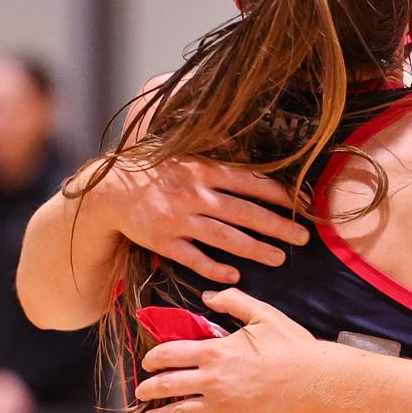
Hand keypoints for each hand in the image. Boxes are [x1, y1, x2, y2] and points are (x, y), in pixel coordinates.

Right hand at [90, 156, 311, 282]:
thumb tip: (241, 137)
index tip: (303, 204)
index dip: (281, 194)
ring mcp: (179, 220)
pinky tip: (235, 274)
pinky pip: (194, 258)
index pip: (251, 182)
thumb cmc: (152, 168)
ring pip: (226, 238)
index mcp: (203, 168)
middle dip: (278, 226)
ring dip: (256, 250)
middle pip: (246, 213)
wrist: (108, 191)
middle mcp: (194, 194)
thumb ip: (213, 146)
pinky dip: (215, 267)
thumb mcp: (183, 149)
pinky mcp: (163, 241)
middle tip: (303, 238)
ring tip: (279, 258)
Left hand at [136, 289, 321, 412]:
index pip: (170, 355)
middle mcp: (212, 380)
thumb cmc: (291, 345)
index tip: (148, 363)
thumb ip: (233, 301)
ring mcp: (222, 406)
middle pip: (168, 385)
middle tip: (141, 392)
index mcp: (216, 351)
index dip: (153, 359)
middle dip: (149, 389)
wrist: (315, 378)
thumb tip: (207, 296)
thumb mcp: (263, 313)